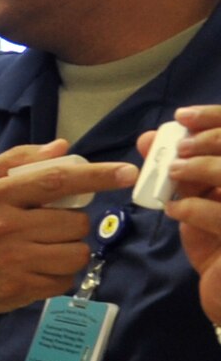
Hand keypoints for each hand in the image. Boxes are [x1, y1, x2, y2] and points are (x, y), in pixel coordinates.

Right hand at [0, 141, 136, 314]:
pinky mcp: (19, 289)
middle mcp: (4, 228)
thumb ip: (20, 160)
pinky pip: (65, 280)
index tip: (126, 172)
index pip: (54, 180)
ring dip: (70, 249)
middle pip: (74, 223)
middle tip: (52, 224)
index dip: (95, 175)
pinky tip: (38, 266)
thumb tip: (62, 147)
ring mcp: (12, 262)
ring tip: (47, 246)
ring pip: (76, 253)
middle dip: (74, 223)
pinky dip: (59, 273)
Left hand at [152, 104, 220, 324]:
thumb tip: (147, 138)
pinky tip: (175, 211)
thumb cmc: (217, 242)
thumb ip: (178, 168)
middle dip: (209, 140)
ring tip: (174, 175)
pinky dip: (195, 208)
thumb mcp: (196, 201)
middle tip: (176, 150)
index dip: (215, 118)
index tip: (181, 118)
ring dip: (202, 169)